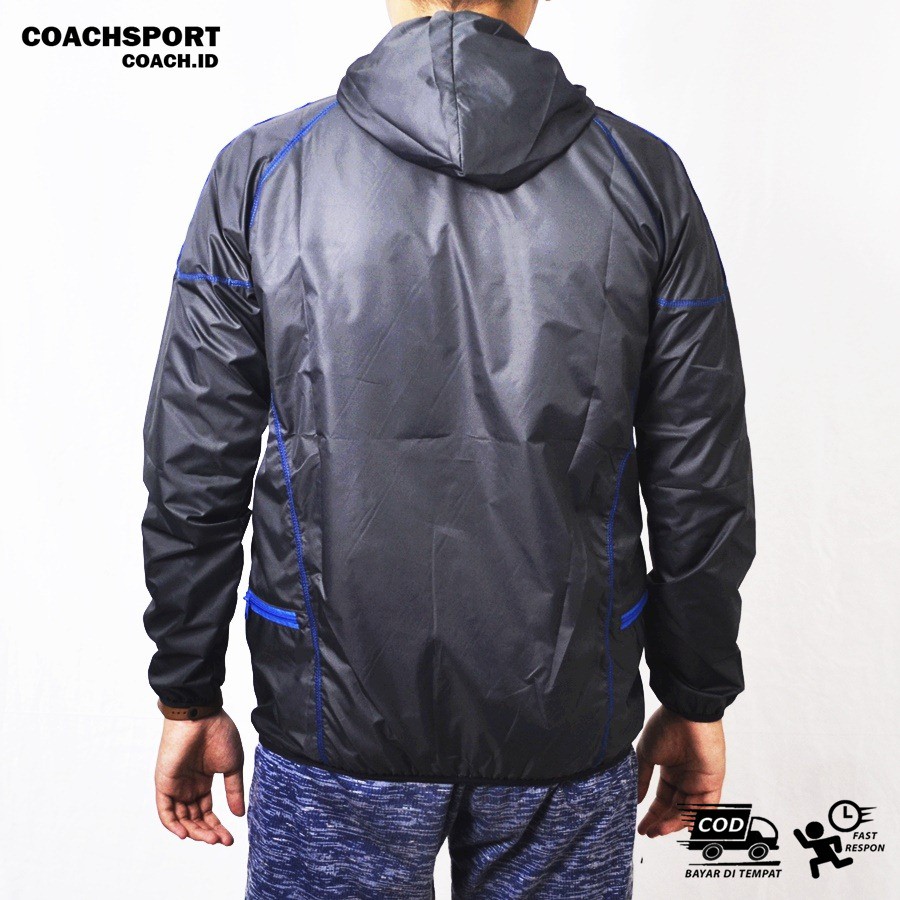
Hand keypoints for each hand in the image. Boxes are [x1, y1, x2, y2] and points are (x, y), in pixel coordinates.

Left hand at [154, 710, 244, 844]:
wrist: (201, 715)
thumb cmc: (219, 733)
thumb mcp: (232, 765)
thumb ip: (233, 790)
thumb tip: (239, 814)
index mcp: (203, 781)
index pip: (207, 811)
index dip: (217, 826)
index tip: (231, 838)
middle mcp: (188, 786)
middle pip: (195, 818)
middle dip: (208, 832)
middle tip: (223, 841)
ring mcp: (176, 785)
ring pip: (181, 818)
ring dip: (195, 831)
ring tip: (211, 839)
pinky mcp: (164, 783)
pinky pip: (165, 811)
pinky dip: (173, 824)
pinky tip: (186, 834)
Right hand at [636, 705, 725, 837]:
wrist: (685, 712)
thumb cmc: (666, 726)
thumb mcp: (647, 754)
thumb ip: (643, 778)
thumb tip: (636, 798)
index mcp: (671, 771)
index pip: (662, 799)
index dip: (653, 814)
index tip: (642, 826)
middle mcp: (686, 778)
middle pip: (675, 808)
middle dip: (662, 822)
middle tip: (650, 832)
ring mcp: (700, 781)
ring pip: (689, 810)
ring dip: (674, 822)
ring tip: (659, 828)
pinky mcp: (713, 781)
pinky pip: (706, 806)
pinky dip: (696, 818)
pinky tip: (683, 826)